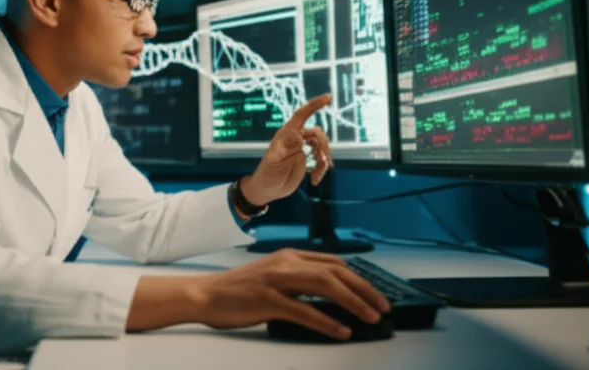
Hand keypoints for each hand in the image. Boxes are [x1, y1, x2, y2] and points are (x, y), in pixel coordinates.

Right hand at [192, 249, 390, 339]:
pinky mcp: (268, 300)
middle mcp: (286, 263)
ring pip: (325, 286)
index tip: (375, 293)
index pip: (332, 262)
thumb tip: (326, 294)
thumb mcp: (271, 276)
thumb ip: (296, 280)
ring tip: (371, 317)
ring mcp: (277, 280)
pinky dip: (327, 322)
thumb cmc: (238, 290)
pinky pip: (305, 311)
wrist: (205, 294)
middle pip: (335, 271)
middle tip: (383, 306)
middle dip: (364, 289)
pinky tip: (341, 331)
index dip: (358, 278)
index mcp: (288, 256)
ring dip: (353, 303)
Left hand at [241, 94, 333, 205]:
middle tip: (323, 162)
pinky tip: (315, 180)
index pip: (302, 114)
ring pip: (322, 148)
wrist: (268, 189)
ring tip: (317, 175)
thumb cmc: (268, 173)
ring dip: (323, 160)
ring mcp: (302, 148)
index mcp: (287, 134)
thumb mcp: (275, 159)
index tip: (328, 97)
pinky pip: (320, 160)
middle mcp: (296, 138)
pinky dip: (321, 170)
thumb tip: (299, 134)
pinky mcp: (307, 159)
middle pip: (318, 134)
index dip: (314, 105)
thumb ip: (287, 146)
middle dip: (323, 147)